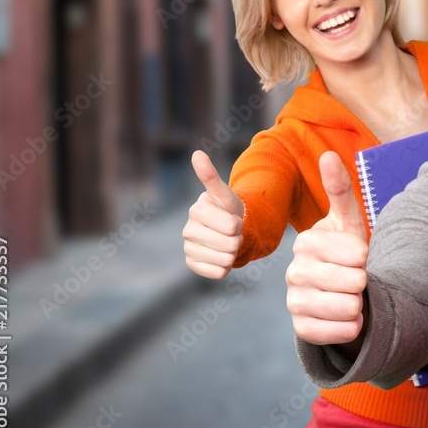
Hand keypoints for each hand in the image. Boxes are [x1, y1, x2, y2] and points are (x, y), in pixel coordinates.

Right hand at [183, 150, 244, 278]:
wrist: (227, 230)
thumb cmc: (228, 209)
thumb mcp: (225, 193)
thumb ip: (210, 176)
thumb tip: (197, 154)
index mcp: (197, 211)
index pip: (232, 226)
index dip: (240, 224)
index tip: (234, 219)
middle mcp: (188, 230)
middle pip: (230, 244)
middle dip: (238, 239)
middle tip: (233, 233)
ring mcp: (188, 248)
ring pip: (226, 260)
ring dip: (233, 253)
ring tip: (228, 243)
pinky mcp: (192, 264)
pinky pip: (218, 273)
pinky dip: (226, 267)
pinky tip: (221, 256)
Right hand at [286, 151, 369, 345]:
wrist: (341, 291)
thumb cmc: (346, 252)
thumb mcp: (348, 221)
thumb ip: (340, 190)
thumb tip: (329, 155)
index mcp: (307, 242)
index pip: (357, 254)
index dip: (366, 257)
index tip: (358, 256)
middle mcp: (294, 271)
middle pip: (354, 281)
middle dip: (364, 282)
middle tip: (354, 278)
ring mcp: (294, 301)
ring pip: (347, 308)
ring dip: (360, 304)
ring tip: (353, 297)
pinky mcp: (301, 328)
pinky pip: (338, 332)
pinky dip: (352, 327)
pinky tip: (350, 317)